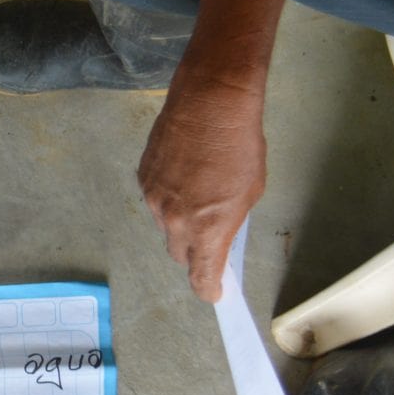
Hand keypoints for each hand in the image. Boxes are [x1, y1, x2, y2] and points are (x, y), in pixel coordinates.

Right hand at [136, 71, 266, 302]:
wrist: (210, 101)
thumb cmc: (240, 143)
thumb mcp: (250, 190)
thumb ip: (229, 221)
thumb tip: (218, 235)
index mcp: (207, 228)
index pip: (201, 276)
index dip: (208, 289)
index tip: (215, 292)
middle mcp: (174, 221)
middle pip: (179, 254)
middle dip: (194, 253)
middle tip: (210, 238)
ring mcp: (154, 200)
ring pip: (165, 225)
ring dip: (180, 220)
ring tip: (199, 192)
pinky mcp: (143, 178)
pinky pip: (155, 200)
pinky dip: (169, 197)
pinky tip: (184, 174)